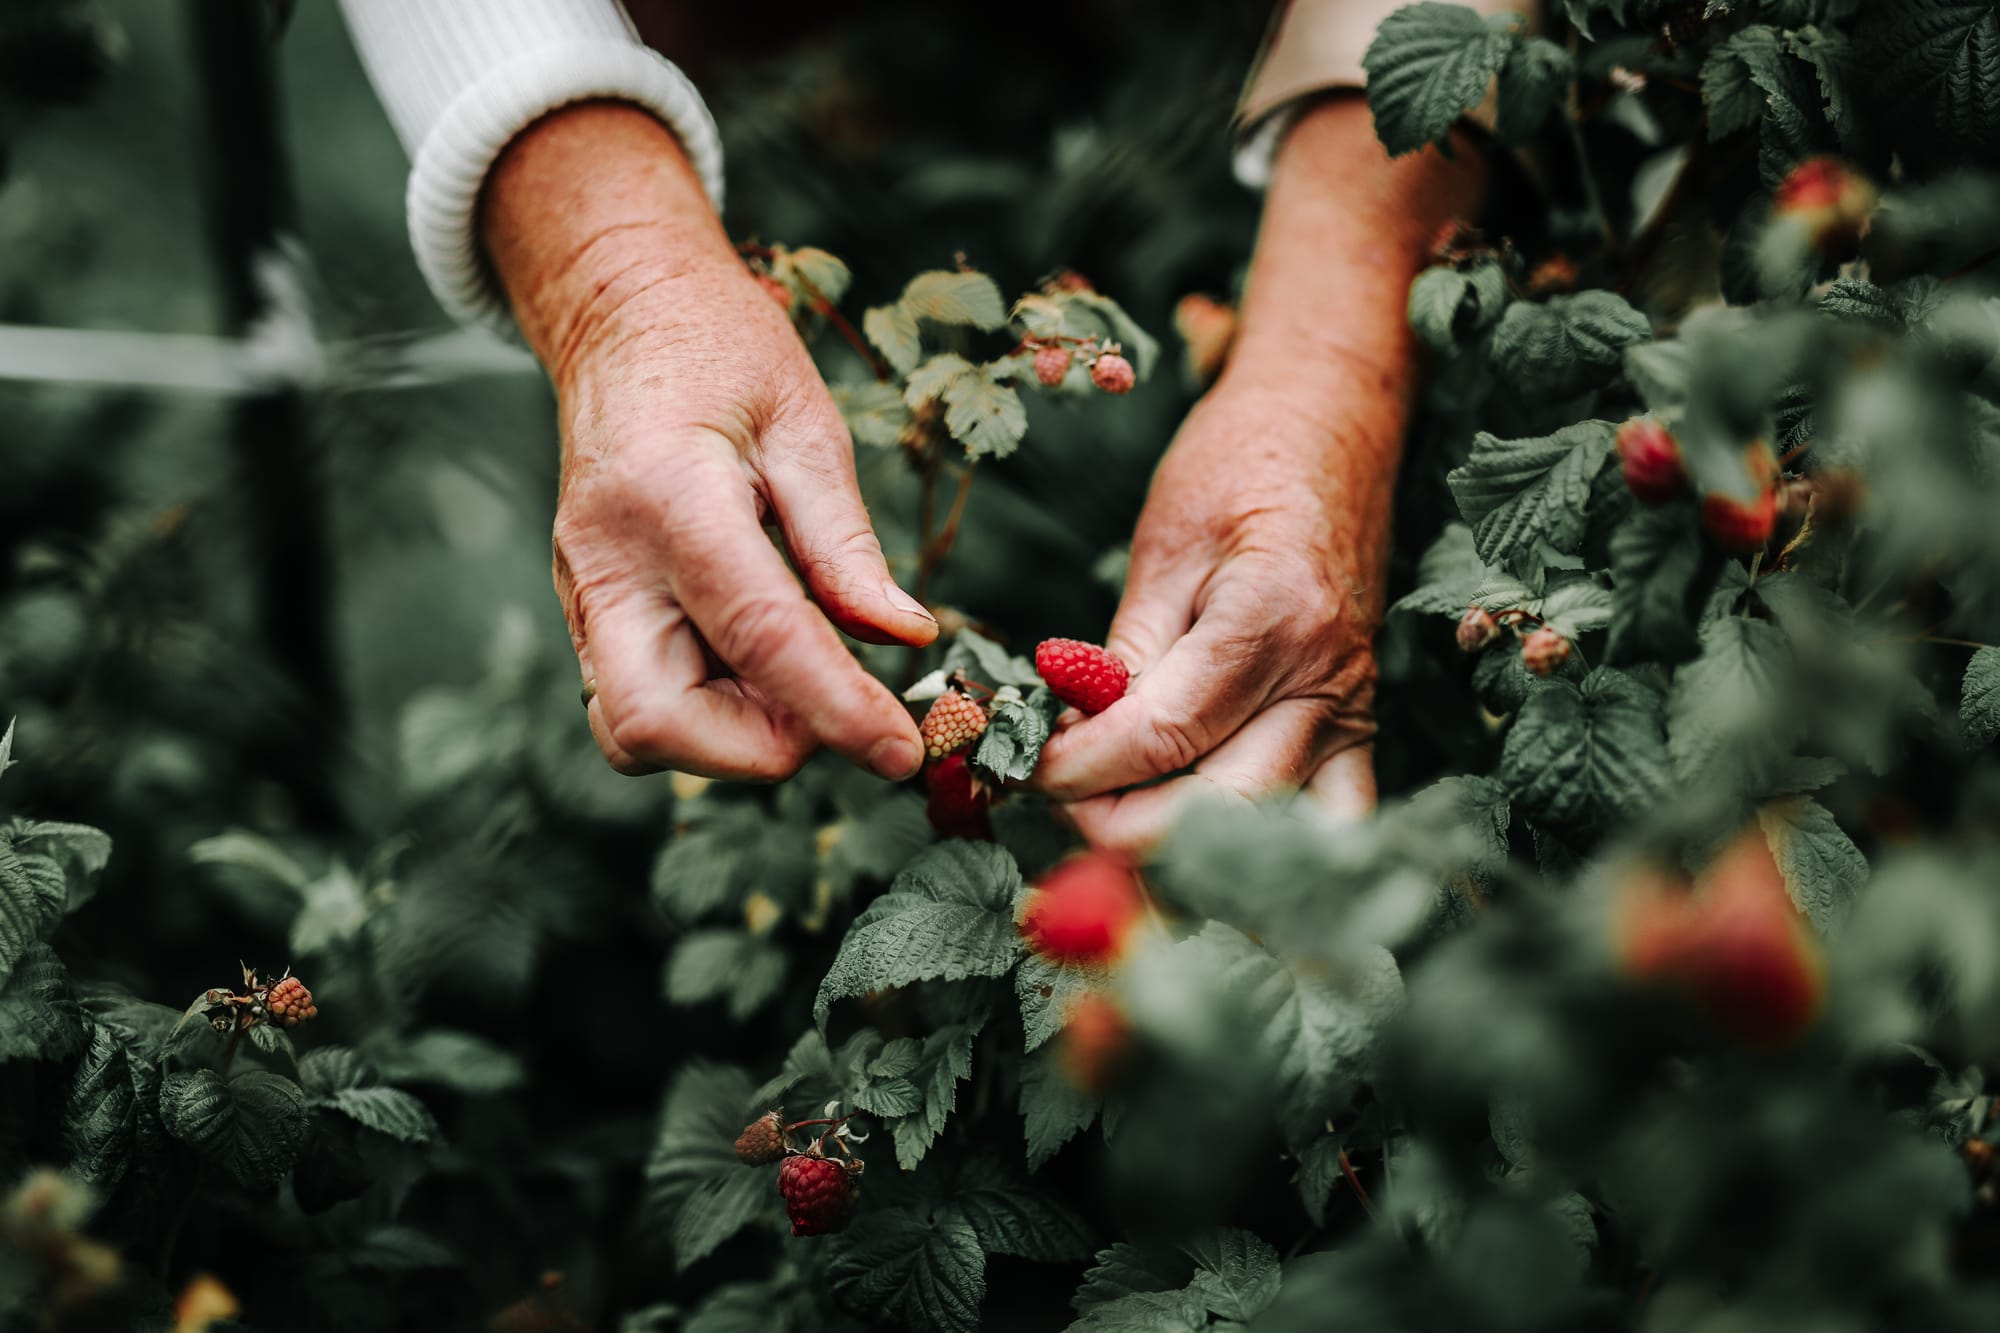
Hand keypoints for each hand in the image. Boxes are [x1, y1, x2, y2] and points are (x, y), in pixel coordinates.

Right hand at [483, 103, 935, 780]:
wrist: (621, 314)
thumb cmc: (720, 351)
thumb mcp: (807, 426)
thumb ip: (848, 546)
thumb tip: (905, 638)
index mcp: (672, 500)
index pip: (760, 638)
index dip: (838, 710)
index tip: (901, 751)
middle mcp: (606, 561)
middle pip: (654, 724)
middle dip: (756, 746)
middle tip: (833, 705)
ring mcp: (583, 591)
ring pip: (634, 731)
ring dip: (729, 736)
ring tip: (797, 674)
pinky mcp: (586, 609)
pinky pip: (634, 700)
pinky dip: (706, 711)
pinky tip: (755, 662)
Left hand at [1032, 96, 1483, 851]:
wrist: (1333, 420)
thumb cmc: (1239, 462)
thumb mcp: (1163, 543)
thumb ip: (1123, 655)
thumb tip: (1067, 739)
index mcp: (1270, 620)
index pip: (1160, 739)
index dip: (1077, 771)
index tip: (1023, 768)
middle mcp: (1327, 682)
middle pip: (1216, 812)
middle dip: (1117, 825)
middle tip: (1056, 797)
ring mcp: (1355, 713)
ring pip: (1272, 836)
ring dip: (1183, 851)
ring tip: (1113, 822)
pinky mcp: (1361, 728)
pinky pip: (1328, 822)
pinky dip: (1266, 850)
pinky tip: (1201, 849)